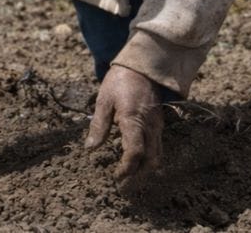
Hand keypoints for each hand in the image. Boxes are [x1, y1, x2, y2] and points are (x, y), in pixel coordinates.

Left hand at [84, 65, 164, 182]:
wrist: (143, 65)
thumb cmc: (120, 80)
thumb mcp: (104, 100)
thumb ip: (99, 125)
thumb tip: (90, 148)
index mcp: (133, 120)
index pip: (135, 153)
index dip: (126, 169)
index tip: (116, 176)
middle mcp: (150, 126)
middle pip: (151, 160)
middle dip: (138, 176)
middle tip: (123, 185)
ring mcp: (157, 125)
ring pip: (157, 155)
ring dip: (145, 170)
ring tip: (130, 178)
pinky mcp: (159, 123)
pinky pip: (158, 147)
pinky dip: (150, 159)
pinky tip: (138, 162)